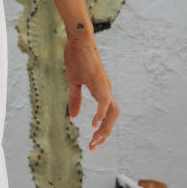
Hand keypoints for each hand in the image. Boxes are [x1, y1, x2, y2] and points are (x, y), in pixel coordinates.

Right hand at [64, 33, 118, 151]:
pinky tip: (94, 124)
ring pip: (112, 113)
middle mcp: (106, 90)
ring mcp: (104, 87)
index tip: (92, 143)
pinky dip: (101, 115)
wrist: (78, 40)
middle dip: (104, 134)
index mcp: (101, 91)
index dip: (101, 130)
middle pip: (113, 117)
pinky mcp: (99, 82)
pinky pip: (104, 103)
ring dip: (105, 129)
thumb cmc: (76, 58)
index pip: (107, 115)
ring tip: (94, 140)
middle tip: (93, 147)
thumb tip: (74, 118)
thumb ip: (75, 100)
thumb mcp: (74, 82)